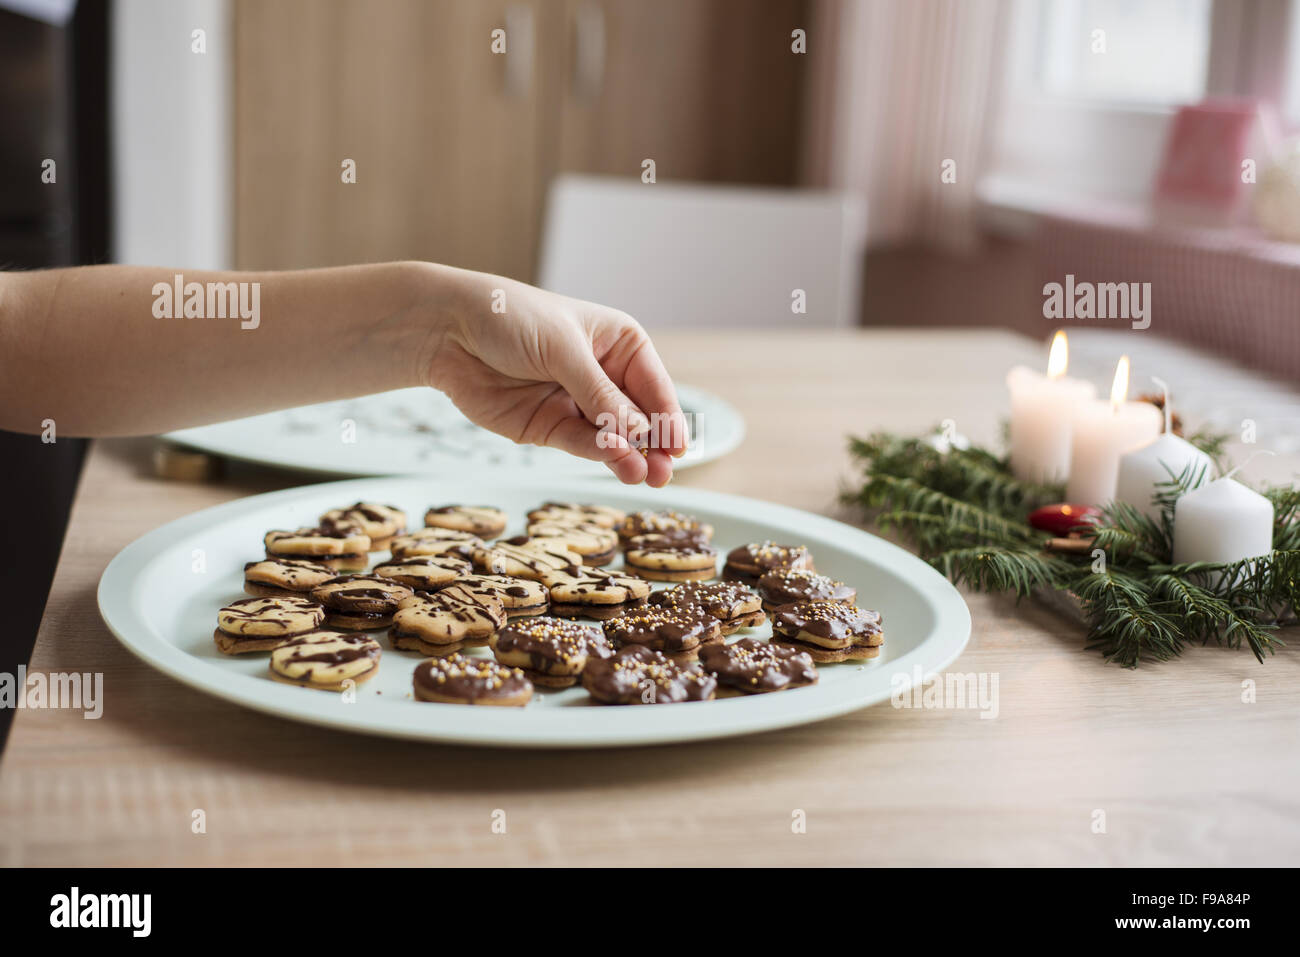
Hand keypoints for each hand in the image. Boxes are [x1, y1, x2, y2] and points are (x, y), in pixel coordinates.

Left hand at [421, 266, 687, 486]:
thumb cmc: (509, 318)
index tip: (679, 445)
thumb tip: (637, 432)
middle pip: (638, 417)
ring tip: (643, 476)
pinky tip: (613, 460)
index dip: (668, 416)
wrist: (447, 330)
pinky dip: (597, 454)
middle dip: (652, 444)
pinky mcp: (548, 427)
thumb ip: (599, 394)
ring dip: (628, 456)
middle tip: (664, 472)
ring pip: (612, 437)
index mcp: (618, 344)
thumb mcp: (562, 348)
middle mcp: (604, 376)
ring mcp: (577, 404)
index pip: (654, 385)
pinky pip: (580, 443)